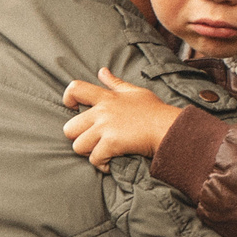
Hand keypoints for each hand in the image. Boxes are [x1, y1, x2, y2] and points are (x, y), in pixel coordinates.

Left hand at [62, 68, 184, 169]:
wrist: (168, 127)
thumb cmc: (154, 110)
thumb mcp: (134, 91)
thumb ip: (115, 83)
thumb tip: (102, 71)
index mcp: (106, 97)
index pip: (75, 89)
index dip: (68, 99)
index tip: (74, 108)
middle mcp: (102, 112)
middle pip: (69, 127)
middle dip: (78, 137)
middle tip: (92, 141)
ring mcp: (106, 128)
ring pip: (78, 146)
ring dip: (88, 153)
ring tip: (101, 153)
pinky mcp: (112, 143)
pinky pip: (94, 159)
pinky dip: (101, 165)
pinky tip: (110, 164)